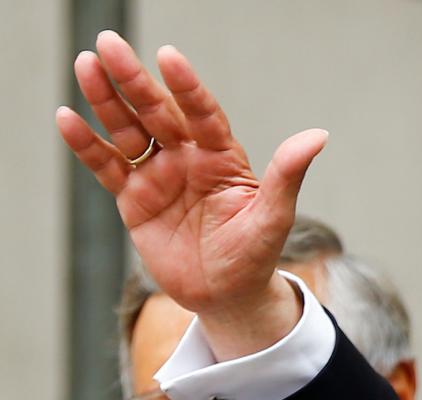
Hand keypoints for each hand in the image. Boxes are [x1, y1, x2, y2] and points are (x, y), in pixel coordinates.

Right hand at [55, 33, 323, 353]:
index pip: (203, 114)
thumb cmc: (255, 255)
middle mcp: (187, 158)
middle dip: (134, 80)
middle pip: (157, 112)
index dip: (187, 87)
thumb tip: (318, 135)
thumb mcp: (274, 217)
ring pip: (128, 130)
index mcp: (222, 157)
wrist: (228, 297)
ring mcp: (158, 175)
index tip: (169, 57)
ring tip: (86, 65)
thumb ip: (288, 175)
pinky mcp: (133, 198)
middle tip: (109, 44)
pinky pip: (106, 166)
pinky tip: (66, 118)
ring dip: (106, 99)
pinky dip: (86, 144)